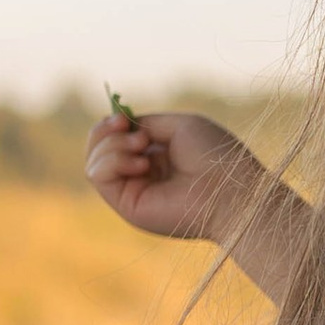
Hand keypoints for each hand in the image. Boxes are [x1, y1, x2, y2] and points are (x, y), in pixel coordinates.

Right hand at [89, 105, 262, 245]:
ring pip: (94, 161)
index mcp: (156, 155)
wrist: (230, 190)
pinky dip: (112, 160)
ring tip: (143, 147)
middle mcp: (142, 175)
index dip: (112, 124)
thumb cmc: (215, 156)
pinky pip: (98, 176)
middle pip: (98, 148)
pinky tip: (141, 163)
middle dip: (107, 132)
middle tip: (134, 131)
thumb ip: (146, 123)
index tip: (123, 118)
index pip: (116, 137)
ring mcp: (134, 191)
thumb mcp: (179, 126)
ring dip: (113, 145)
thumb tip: (120, 122)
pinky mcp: (127, 206)